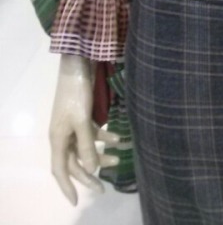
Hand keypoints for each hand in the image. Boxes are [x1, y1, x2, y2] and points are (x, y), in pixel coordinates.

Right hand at [49, 55, 119, 205]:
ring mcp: (73, 125)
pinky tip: (120, 138)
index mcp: (58, 139)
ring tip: (119, 158)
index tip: (76, 202)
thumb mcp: (81, 121)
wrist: (77, 65)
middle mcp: (63, 135)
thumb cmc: (76, 94)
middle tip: (104, 187)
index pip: (60, 170)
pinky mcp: (83, 116)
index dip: (67, 187)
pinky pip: (93, 133)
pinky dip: (106, 137)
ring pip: (87, 148)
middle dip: (89, 175)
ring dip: (101, 154)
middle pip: (75, 162)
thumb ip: (85, 146)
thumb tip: (91, 169)